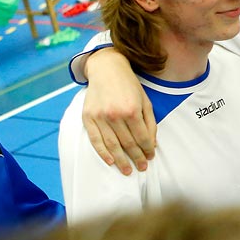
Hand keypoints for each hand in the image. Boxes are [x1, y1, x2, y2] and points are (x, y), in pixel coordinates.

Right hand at [81, 50, 156, 173]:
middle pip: (128, 144)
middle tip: (141, 168)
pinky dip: (103, 153)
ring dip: (121, 160)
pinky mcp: (88, 117)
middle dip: (136, 158)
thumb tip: (151, 145)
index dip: (147, 150)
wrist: (107, 69)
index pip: (142, 138)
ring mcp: (100, 117)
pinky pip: (95, 140)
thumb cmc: (129, 85)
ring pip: (112, 145)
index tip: (150, 158)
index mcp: (132, 110)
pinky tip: (111, 162)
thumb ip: (150, 123)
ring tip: (128, 171)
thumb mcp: (145, 101)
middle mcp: (115, 115)